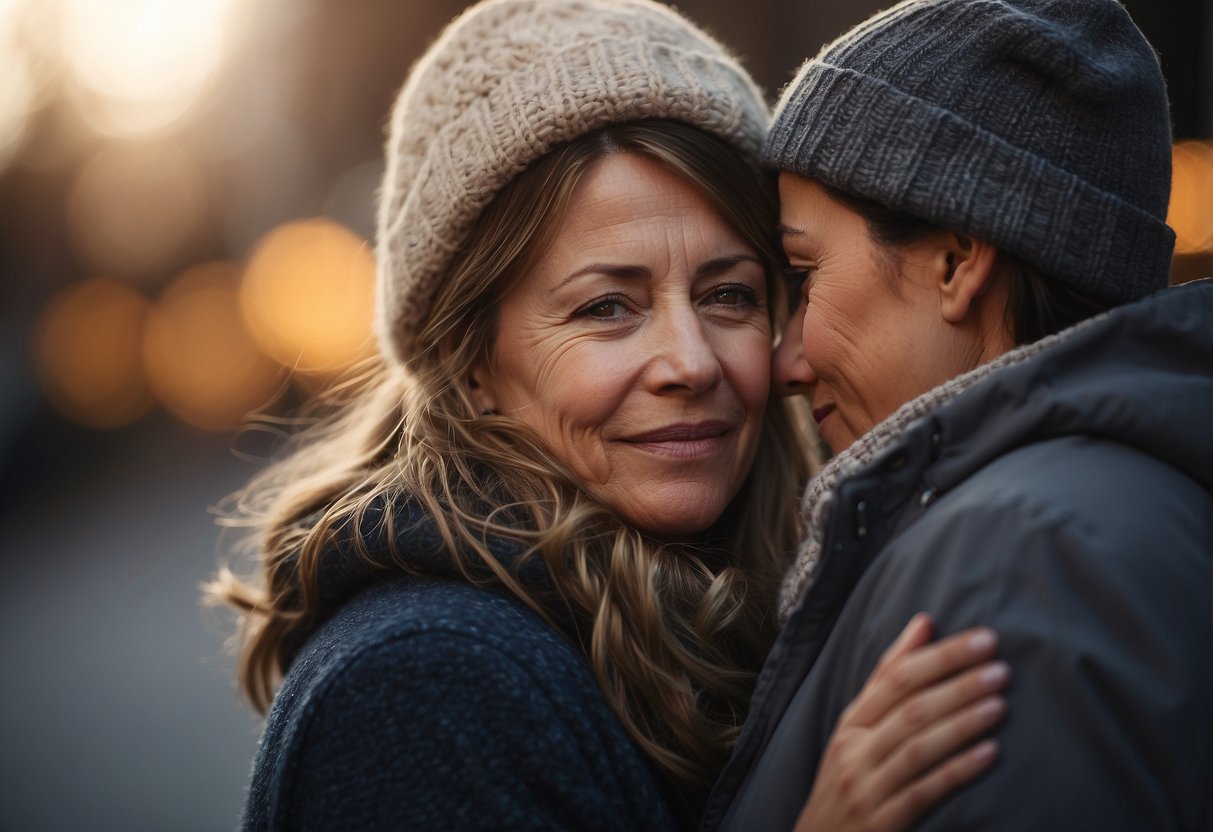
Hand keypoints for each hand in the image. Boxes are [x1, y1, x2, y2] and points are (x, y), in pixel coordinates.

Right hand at [794, 613, 1008, 831]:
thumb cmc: (848, 780)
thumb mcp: (857, 729)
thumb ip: (889, 679)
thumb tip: (924, 622)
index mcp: (851, 722)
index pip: (894, 677)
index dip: (941, 656)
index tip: (983, 639)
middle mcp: (854, 750)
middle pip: (910, 709)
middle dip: (958, 685)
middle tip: (1000, 668)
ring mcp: (866, 787)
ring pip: (918, 746)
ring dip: (962, 722)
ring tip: (1000, 704)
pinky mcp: (882, 822)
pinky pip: (924, 791)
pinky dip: (958, 770)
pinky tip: (989, 754)